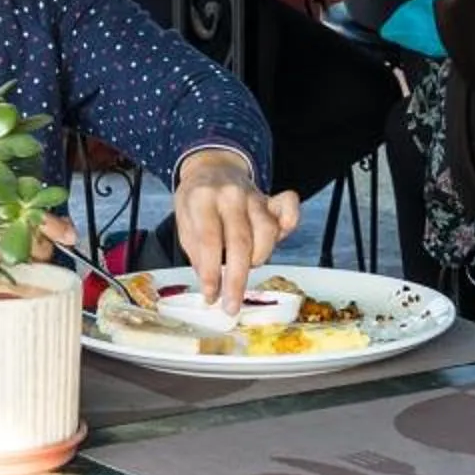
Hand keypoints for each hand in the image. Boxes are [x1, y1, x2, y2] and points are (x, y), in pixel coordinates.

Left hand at [171, 150, 301, 312]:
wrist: (212, 168)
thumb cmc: (197, 202)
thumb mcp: (184, 222)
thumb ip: (197, 251)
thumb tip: (212, 284)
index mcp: (202, 198)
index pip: (210, 239)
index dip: (212, 272)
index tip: (211, 296)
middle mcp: (231, 194)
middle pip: (240, 240)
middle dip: (237, 279)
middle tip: (232, 306)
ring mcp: (254, 194)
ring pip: (267, 232)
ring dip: (258, 258)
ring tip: (245, 269)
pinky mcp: (271, 198)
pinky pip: (289, 207)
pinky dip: (290, 222)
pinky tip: (281, 235)